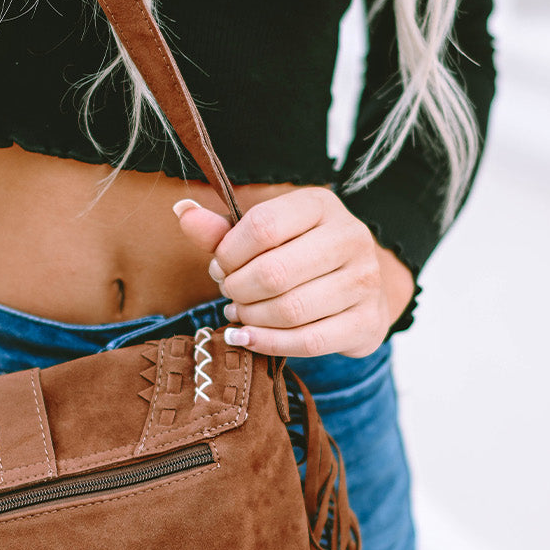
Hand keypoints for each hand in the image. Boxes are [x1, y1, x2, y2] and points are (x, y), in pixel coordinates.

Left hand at [173, 188, 414, 357]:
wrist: (358, 286)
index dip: (229, 253)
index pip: (263, 226)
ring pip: (290, 310)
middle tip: (229, 293)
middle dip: (237, 290)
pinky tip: (248, 337)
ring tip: (240, 313)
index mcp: (321, 205)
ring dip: (251, 318)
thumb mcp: (263, 235)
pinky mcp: (368, 321)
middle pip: (274, 272)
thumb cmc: (299, 254)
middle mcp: (350, 237)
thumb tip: (182, 210)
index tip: (219, 266)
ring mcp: (365, 281)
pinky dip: (269, 344)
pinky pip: (309, 341)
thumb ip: (221, 230)